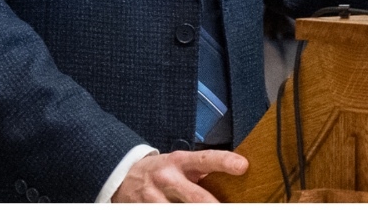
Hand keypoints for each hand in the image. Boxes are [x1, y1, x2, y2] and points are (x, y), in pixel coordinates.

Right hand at [113, 150, 246, 202]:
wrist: (124, 177)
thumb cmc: (162, 170)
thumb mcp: (180, 163)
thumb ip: (201, 170)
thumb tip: (235, 175)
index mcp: (180, 161)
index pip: (206, 158)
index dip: (224, 162)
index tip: (242, 166)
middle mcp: (167, 178)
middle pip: (195, 197)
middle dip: (212, 206)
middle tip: (226, 208)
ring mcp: (154, 196)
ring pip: (178, 211)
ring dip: (194, 213)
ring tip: (210, 211)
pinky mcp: (143, 209)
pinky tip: (181, 211)